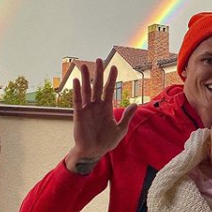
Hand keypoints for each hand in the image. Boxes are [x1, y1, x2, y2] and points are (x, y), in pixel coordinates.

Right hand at [65, 58, 137, 173]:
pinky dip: (77, 91)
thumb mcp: (120, 129)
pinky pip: (77, 101)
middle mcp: (96, 106)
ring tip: (83, 65)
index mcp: (107, 108)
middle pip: (98, 86)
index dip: (112, 79)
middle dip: (99, 73)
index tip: (114, 67)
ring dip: (85, 78)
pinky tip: (76, 81)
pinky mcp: (79, 115)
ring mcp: (87, 109)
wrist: (94, 151)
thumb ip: (126, 116)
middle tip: (98, 59)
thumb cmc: (107, 141)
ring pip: (86, 90)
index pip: (110, 90)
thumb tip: (135, 104)